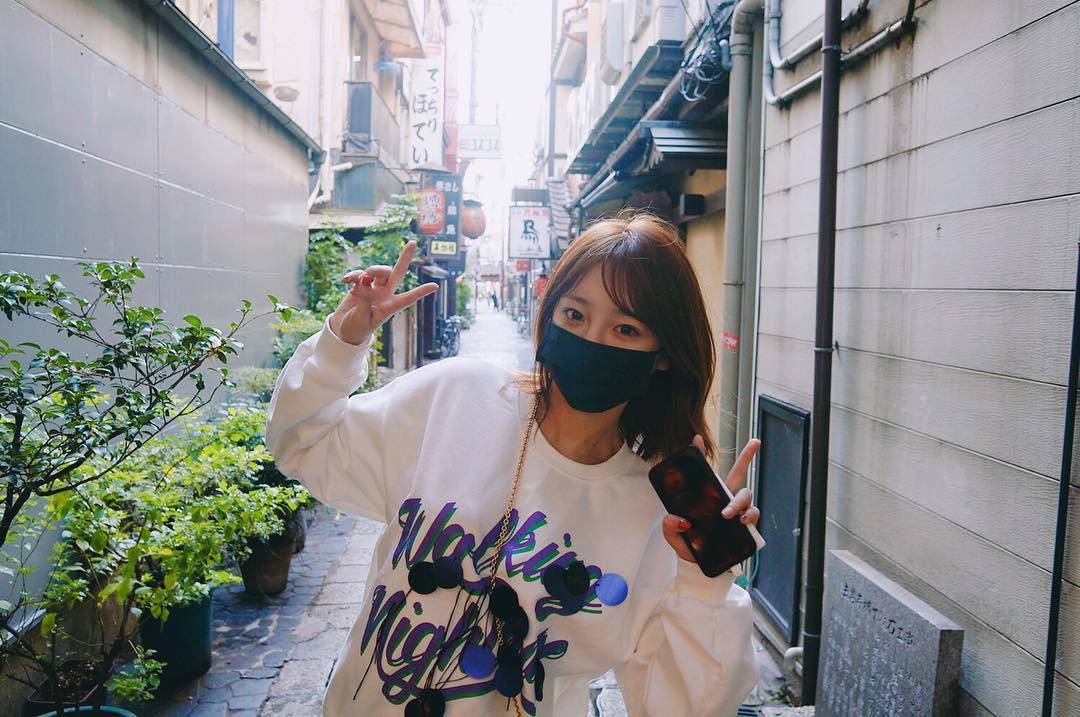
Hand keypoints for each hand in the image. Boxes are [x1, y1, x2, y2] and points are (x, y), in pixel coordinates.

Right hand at [328, 241, 437, 345]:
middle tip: (413, 242)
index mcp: (389, 307)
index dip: (421, 292)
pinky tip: (344, 280)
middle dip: (405, 258)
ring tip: (359, 279)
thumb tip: (365, 278)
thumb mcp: (361, 317)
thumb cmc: (356, 329)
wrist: (343, 331)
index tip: (435, 286)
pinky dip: (352, 275)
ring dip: (370, 270)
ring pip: (377, 271)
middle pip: (396, 273)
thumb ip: (364, 298)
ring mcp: (372, 289)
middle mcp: (384, 295)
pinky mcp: (360, 286)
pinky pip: (359, 274)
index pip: (408, 298)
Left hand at [662, 436, 761, 564]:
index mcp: (703, 495)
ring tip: (727, 514)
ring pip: (746, 494)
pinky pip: (753, 514)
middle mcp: (721, 497)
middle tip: (755, 443)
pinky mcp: (744, 524)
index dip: (700, 452)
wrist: (698, 565)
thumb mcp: (672, 534)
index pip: (704, 470)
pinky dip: (750, 516)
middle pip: (737, 472)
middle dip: (747, 456)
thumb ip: (670, 526)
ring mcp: (735, 509)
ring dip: (738, 502)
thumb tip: (680, 520)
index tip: (696, 438)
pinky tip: (742, 521)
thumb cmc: (687, 543)